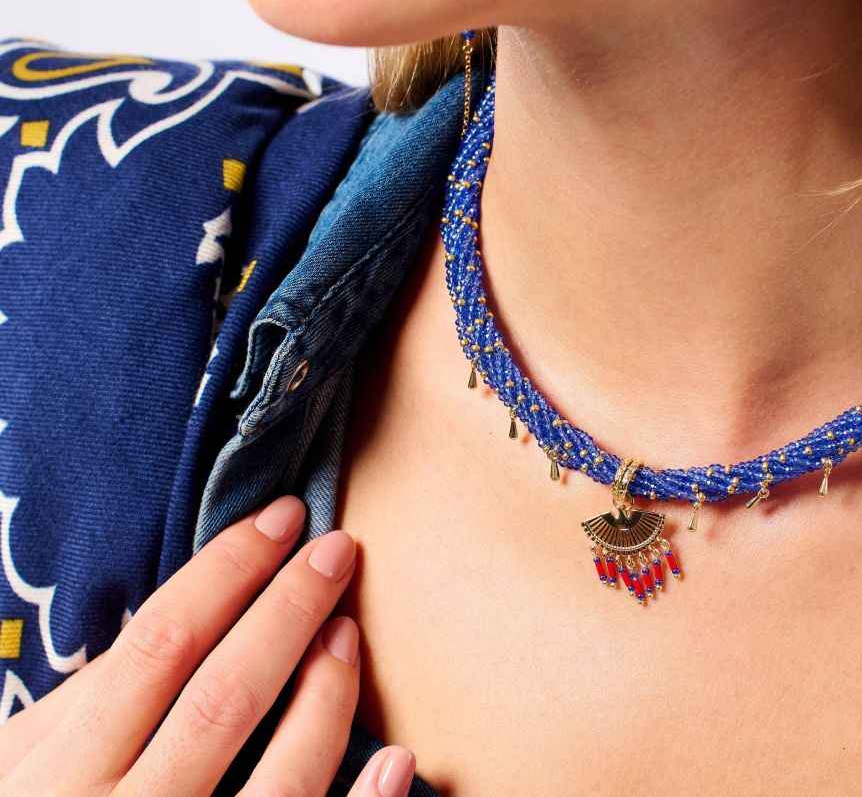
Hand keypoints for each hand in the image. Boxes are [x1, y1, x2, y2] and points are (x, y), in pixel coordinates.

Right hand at [0, 494, 415, 796]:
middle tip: (338, 549)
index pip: (161, 645)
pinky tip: (397, 759)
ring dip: (327, 697)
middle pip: (225, 695)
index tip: (282, 517)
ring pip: (280, 779)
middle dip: (289, 610)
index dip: (229, 569)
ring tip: (348, 632)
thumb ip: (82, 704)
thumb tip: (176, 617)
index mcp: (63, 773)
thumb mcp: (17, 773)